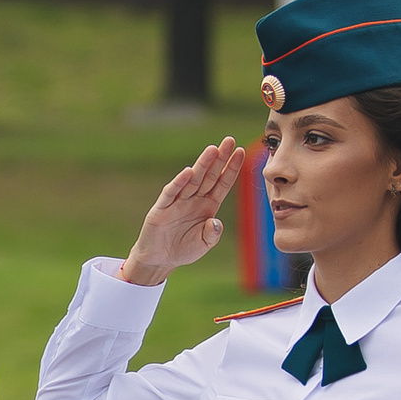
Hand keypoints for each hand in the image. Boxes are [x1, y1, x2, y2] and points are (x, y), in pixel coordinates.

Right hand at [118, 138, 247, 285]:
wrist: (159, 259)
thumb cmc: (183, 249)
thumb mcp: (203, 244)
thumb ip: (212, 234)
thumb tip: (215, 222)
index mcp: (208, 205)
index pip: (222, 183)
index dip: (231, 168)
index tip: (241, 152)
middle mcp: (194, 199)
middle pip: (210, 175)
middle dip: (220, 158)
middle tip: (229, 140)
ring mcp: (178, 202)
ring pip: (193, 180)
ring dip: (203, 165)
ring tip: (213, 150)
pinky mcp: (162, 208)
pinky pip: (171, 193)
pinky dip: (179, 183)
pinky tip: (188, 172)